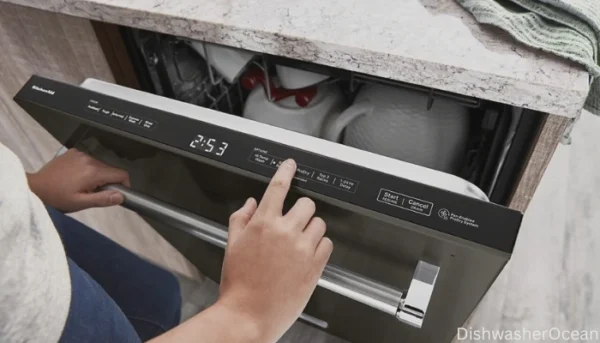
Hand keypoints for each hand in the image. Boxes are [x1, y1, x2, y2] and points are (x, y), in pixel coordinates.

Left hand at [27, 148, 129, 212]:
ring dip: (98, 175)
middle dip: (108, 181)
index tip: (118, 193)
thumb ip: (103, 199)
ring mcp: (80, 154)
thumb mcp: (80, 203)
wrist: (35, 187)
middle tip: (95, 193)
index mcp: (93, 172)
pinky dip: (88, 168)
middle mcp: (89, 159)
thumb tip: (121, 196)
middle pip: (110, 169)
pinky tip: (77, 177)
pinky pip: (89, 160)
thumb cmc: (57, 198)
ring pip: (100, 164)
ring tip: (83, 186)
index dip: (124, 184)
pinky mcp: (73, 152)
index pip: (121, 173)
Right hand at [218, 159, 332, 341]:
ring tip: (298, 245)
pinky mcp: (316, 265)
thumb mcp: (231, 246)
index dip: (286, 171)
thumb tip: (251, 204)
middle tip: (292, 224)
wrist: (249, 315)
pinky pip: (328, 243)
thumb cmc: (239, 285)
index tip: (290, 165)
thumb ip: (241, 219)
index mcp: (262, 224)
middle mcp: (285, 232)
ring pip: (319, 223)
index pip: (278, 187)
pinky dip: (320, 246)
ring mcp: (303, 248)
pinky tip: (306, 256)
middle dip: (299, 211)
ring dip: (311, 229)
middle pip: (306, 204)